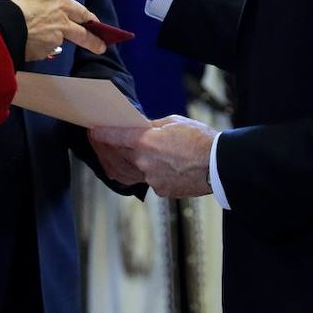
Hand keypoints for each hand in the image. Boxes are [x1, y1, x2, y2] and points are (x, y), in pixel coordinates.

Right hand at [0, 0, 107, 60]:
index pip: (82, 13)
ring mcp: (51, 41)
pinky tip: (31, 42)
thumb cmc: (16, 1)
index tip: (97, 24)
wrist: (2, 27)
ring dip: (61, 42)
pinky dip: (40, 47)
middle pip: (82, 35)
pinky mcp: (39, 53)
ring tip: (54, 42)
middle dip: (93, 41)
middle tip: (100, 47)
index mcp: (62, 6)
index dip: (91, 19)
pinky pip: (43, 50)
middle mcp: (61, 25)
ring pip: (61, 42)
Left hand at [89, 115, 217, 197]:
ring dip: (117, 163)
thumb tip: (139, 128)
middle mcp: (144, 163)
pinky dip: (140, 172)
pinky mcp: (161, 190)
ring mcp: (151, 179)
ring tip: (112, 156)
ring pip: (128, 171)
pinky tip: (139, 166)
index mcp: (146, 142)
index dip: (101, 135)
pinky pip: (145, 180)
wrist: (219, 165)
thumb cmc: (200, 139)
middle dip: (105, 148)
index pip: (115, 138)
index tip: (93, 133)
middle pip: (117, 156)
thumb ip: (151, 127)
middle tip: (99, 142)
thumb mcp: (174, 122)